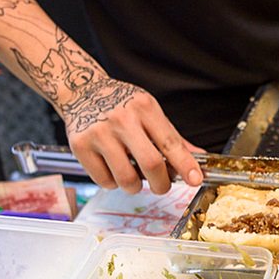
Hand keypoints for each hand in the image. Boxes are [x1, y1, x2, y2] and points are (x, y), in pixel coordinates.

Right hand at [61, 77, 203, 194]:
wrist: (82, 91)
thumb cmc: (120, 103)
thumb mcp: (149, 111)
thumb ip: (172, 137)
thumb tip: (198, 158)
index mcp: (144, 108)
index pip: (170, 142)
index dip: (186, 165)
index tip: (195, 179)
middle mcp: (121, 119)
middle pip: (151, 164)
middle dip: (161, 184)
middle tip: (161, 185)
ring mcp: (99, 133)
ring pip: (126, 179)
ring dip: (135, 186)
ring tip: (134, 176)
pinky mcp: (80, 147)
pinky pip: (104, 181)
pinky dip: (114, 183)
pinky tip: (113, 169)